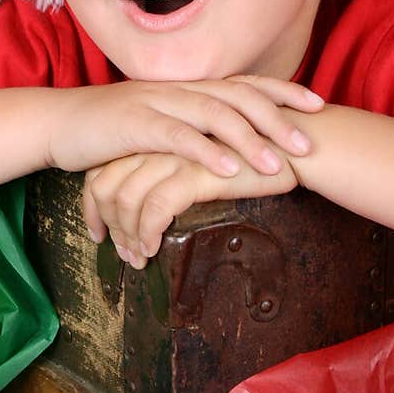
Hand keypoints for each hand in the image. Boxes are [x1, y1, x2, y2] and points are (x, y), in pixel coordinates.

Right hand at [47, 76, 322, 179]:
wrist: (59, 124)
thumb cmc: (112, 129)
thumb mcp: (159, 123)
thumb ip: (193, 127)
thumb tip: (230, 144)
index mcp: (188, 87)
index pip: (244, 83)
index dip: (283, 90)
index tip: (319, 104)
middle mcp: (178, 89)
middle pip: (238, 96)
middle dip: (278, 119)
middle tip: (309, 144)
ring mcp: (156, 103)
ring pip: (212, 115)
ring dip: (249, 139)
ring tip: (278, 164)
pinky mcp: (134, 125)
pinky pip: (175, 137)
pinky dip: (204, 152)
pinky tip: (228, 169)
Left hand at [83, 146, 299, 267]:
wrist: (298, 145)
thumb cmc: (256, 157)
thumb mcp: (204, 160)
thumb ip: (178, 171)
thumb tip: (154, 205)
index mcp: (157, 134)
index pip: (105, 169)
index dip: (95, 205)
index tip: (100, 233)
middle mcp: (159, 140)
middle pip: (106, 183)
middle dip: (106, 224)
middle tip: (118, 252)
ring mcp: (173, 154)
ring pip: (126, 197)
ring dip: (126, 234)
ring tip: (137, 258)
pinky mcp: (194, 171)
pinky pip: (154, 207)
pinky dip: (146, 233)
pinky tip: (151, 249)